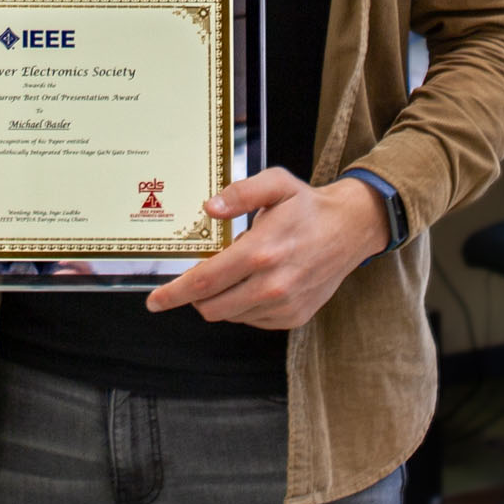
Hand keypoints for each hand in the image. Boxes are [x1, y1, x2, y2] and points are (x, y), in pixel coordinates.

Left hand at [143, 168, 388, 329]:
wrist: (350, 230)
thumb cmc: (308, 206)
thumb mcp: (276, 184)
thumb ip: (240, 192)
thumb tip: (210, 208)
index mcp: (261, 251)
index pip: (205, 281)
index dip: (173, 293)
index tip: (153, 301)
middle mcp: (272, 284)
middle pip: (211, 306)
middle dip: (194, 295)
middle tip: (199, 274)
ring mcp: (284, 305)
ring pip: (229, 315)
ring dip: (220, 299)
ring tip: (237, 270)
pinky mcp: (293, 317)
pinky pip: (251, 319)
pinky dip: (242, 305)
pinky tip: (255, 281)